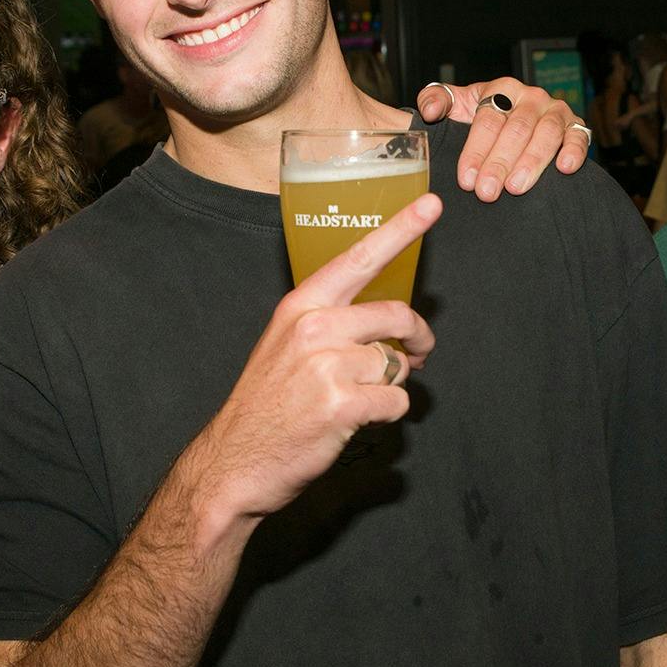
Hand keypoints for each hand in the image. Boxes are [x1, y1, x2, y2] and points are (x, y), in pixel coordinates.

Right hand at [192, 193, 441, 520]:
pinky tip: (357, 420)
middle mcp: (313, 327)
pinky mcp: (342, 404)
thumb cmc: (266, 405)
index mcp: (300, 305)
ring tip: (361, 397)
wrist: (235, 462)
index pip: (358, 258)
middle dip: (417, 337)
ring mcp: (327, 366)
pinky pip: (395, 400)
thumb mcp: (285, 345)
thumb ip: (329, 322)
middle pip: (395, 314)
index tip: (431, 205)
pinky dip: (387, 413)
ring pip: (396, 363)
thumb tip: (384, 322)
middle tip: (418, 353)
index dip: (400, 230)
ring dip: (391, 383)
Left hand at [416, 78, 588, 200]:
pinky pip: (579, 136)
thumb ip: (435, 101)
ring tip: (516, 188)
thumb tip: (430, 111)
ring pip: (546, 134)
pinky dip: (574, 151)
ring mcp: (555, 111)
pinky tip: (563, 168)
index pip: (488, 120)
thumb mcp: (456, 106)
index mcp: (500, 89)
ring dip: (532, 162)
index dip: (476, 150)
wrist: (511, 121)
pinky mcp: (575, 126)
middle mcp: (530, 97)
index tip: (466, 179)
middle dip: (500, 162)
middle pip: (517, 129)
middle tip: (487, 192)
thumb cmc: (481, 117)